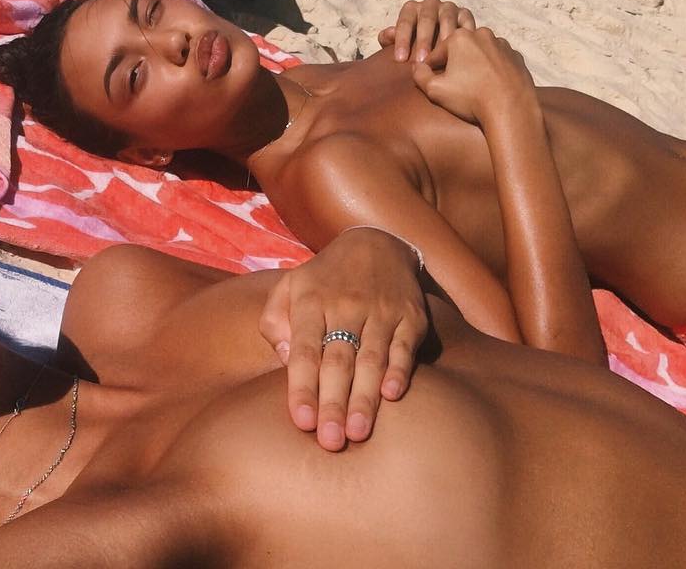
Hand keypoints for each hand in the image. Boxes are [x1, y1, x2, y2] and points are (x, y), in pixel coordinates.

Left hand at [259, 227, 427, 451]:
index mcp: (311, 302)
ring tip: (358, 432)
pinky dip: (400, 371)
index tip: (301, 422)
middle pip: (337, 361)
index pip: (304, 351)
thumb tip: (282, 360)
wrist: (377, 243)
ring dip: (365, 397)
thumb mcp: (288, 288)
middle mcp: (345, 306)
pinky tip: (393, 396)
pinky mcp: (411, 316)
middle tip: (330, 441)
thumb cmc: (323, 279)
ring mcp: (381, 311)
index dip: (302, 387)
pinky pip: (405, 347)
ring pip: (371, 359)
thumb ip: (274, 321)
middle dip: (333, 403)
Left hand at [378, 0, 475, 62]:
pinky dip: (463, 36)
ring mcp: (448, 8)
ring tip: (441, 57)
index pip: (405, 22)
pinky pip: (465, 23)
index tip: (400, 60)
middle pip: (426, 19)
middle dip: (423, 40)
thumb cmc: (413, 44)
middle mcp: (430, 4)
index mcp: (411, 9)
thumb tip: (388, 35)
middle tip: (421, 61)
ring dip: (443, 38)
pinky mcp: (464, 14)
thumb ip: (389, 38)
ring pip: (447, 19)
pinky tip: (461, 51)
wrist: (438, 41)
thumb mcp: (400, 42)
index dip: (402, 40)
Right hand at [412, 27, 536, 125]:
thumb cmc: (470, 98)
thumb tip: (418, 67)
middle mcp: (482, 34)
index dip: (430, 69)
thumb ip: (420, 75)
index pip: (436, 53)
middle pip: (460, 50)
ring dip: (474, 67)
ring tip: (473, 88)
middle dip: (455, 65)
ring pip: (480, 54)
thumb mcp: (434, 89)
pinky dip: (493, 71)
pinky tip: (490, 87)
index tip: (432, 83)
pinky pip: (498, 62)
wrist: (511, 110)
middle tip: (454, 87)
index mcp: (460, 37)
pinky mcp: (517, 57)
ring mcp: (503, 45)